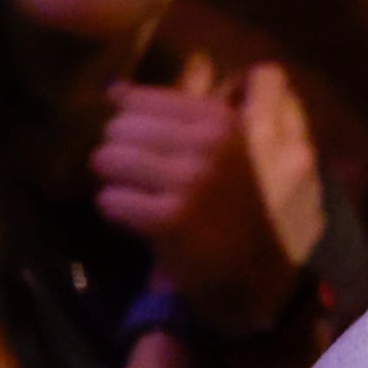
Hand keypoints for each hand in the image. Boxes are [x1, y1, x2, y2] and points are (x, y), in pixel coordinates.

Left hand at [96, 57, 327, 334]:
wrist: (259, 281)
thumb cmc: (240, 211)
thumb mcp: (227, 149)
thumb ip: (177, 112)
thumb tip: (113, 87)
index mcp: (221, 120)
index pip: (140, 99)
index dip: (128, 124)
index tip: (141, 149)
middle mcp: (209, 144)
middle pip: (118, 127)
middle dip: (119, 153)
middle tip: (141, 180)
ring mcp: (191, 182)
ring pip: (107, 160)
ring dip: (115, 182)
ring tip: (139, 198)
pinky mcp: (171, 221)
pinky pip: (111, 201)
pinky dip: (116, 212)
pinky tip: (138, 222)